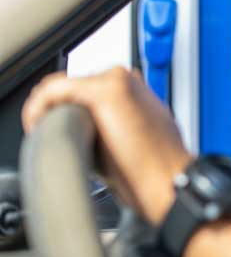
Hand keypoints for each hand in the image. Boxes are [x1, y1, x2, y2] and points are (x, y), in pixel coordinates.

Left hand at [21, 67, 192, 224]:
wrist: (168, 178)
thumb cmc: (153, 168)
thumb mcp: (132, 139)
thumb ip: (110, 126)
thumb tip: (85, 131)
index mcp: (134, 88)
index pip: (85, 87)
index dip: (66, 108)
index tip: (59, 129)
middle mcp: (126, 78)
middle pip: (72, 85)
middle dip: (56, 109)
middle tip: (51, 134)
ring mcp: (116, 80)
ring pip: (62, 85)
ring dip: (47, 108)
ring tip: (45, 133)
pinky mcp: (105, 91)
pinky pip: (54, 89)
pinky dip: (38, 107)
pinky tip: (37, 126)